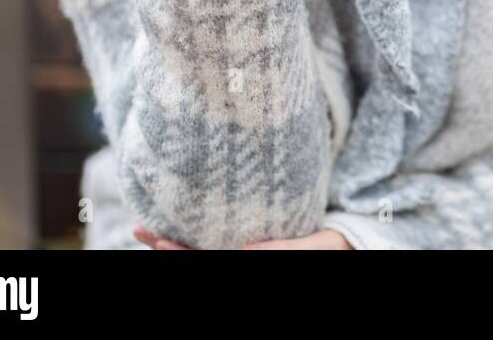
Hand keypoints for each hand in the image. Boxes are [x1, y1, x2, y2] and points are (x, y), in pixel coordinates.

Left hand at [133, 225, 351, 249]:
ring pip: (202, 255)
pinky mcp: (251, 248)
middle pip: (199, 261)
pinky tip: (176, 226)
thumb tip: (245, 250)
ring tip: (145, 228)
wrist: (352, 246)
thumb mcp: (317, 246)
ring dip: (172, 245)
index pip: (212, 263)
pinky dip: (194, 238)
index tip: (160, 242)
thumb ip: (284, 250)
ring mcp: (248, 256)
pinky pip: (217, 246)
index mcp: (260, 266)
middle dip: (168, 249)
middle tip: (140, 229)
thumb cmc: (337, 246)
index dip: (184, 256)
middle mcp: (248, 261)